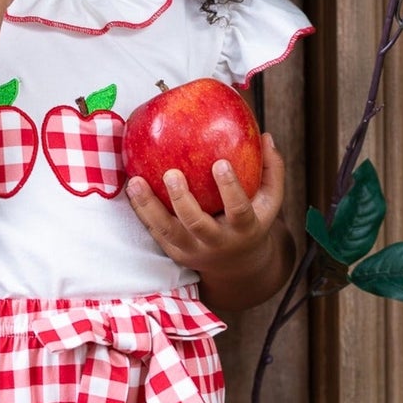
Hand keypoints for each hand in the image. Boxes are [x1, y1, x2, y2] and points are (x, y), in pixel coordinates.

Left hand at [126, 133, 291, 301]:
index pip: (239, 211)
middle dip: (183, 200)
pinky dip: (141, 211)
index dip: (230, 189)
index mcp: (243, 230)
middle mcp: (216, 243)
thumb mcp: (269, 202)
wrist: (237, 267)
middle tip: (171, 173)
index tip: (221, 163)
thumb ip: (271, 170)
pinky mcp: (173, 252)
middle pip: (197, 225)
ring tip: (136, 182)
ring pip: (167, 232)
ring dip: (149, 207)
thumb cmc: (252, 222)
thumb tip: (265, 135)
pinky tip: (130, 187)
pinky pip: (154, 232)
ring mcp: (192, 250)